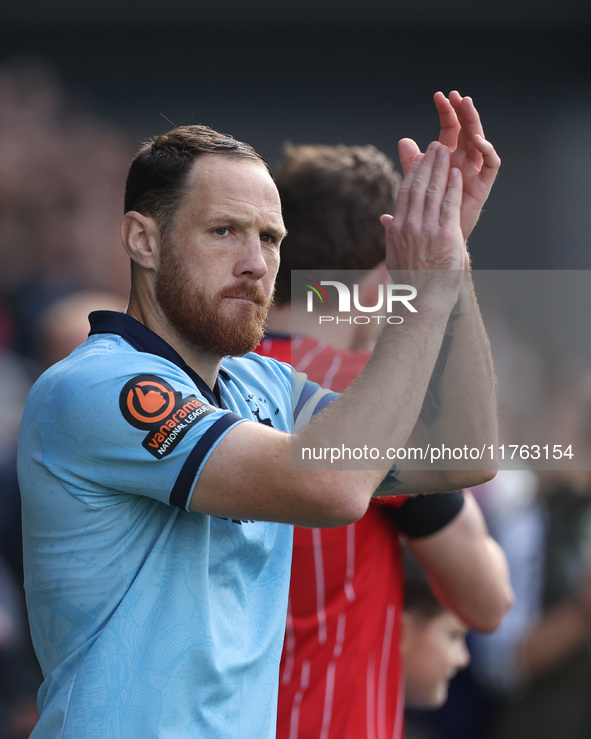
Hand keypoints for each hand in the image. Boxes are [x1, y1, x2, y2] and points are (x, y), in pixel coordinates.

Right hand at [381, 141, 465, 274]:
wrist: (423, 299)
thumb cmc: (411, 281)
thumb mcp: (394, 256)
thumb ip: (392, 234)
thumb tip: (385, 220)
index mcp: (396, 229)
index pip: (404, 194)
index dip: (412, 173)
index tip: (419, 160)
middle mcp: (409, 226)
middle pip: (417, 187)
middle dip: (427, 164)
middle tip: (434, 147)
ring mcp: (427, 230)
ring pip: (433, 191)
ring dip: (440, 168)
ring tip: (446, 152)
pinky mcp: (445, 235)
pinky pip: (449, 204)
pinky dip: (452, 186)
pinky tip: (456, 173)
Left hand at [398, 91, 500, 240]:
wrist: (436, 241)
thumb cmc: (427, 212)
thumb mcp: (417, 184)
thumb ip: (412, 163)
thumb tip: (403, 141)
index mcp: (448, 157)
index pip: (449, 128)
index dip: (445, 112)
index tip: (439, 96)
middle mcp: (463, 161)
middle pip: (466, 130)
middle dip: (462, 111)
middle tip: (457, 95)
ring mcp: (475, 172)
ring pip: (480, 141)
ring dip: (475, 123)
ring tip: (468, 107)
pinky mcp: (483, 186)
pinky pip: (491, 165)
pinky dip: (487, 151)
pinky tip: (478, 140)